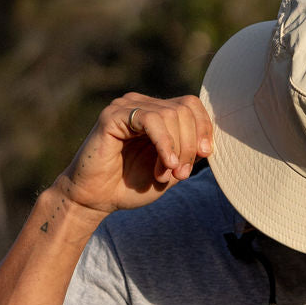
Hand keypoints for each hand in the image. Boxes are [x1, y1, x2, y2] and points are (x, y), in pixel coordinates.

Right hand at [55, 93, 212, 214]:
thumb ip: (189, 154)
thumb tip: (209, 142)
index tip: (205, 155)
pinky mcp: (112, 115)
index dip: (203, 128)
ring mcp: (126, 107)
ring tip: (166, 174)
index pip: (190, 105)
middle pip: (184, 109)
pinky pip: (150, 120)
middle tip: (181, 173)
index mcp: (156, 114)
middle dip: (191, 144)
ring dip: (177, 149)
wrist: (96, 199)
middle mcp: (142, 105)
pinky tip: (166, 163)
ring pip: (170, 114)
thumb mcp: (170, 170)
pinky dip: (164, 143)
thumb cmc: (130, 186)